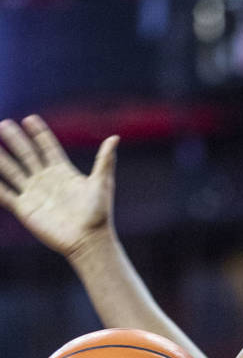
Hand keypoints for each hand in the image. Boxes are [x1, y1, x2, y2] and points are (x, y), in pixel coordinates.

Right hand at [0, 115, 118, 257]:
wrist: (88, 239)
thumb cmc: (99, 212)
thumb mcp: (102, 182)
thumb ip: (105, 160)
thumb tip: (115, 137)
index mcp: (64, 172)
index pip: (48, 148)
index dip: (39, 134)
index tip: (29, 118)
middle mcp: (47, 180)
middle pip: (27, 155)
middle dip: (15, 140)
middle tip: (3, 123)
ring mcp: (34, 193)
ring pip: (12, 171)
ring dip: (1, 158)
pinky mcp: (25, 209)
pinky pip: (5, 194)